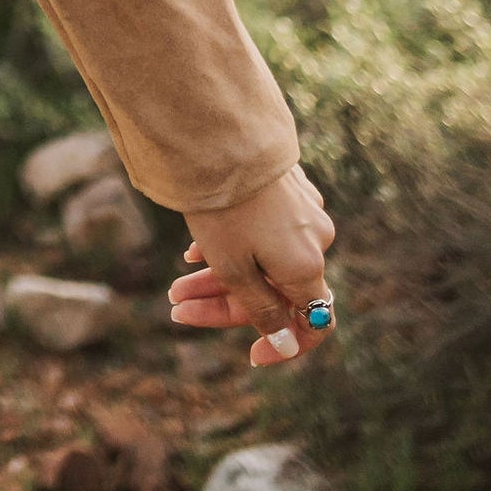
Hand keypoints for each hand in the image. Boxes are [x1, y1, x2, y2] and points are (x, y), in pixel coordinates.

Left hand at [169, 165, 335, 367]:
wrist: (218, 135)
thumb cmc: (226, 207)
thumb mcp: (235, 268)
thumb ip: (262, 309)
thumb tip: (286, 343)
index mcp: (308, 266)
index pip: (315, 323)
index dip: (287, 346)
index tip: (252, 355)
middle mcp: (314, 239)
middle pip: (275, 290)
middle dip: (225, 303)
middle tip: (177, 305)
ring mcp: (301, 210)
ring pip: (263, 260)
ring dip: (219, 277)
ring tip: (174, 286)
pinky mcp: (284, 188)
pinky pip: (262, 232)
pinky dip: (232, 247)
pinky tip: (194, 248)